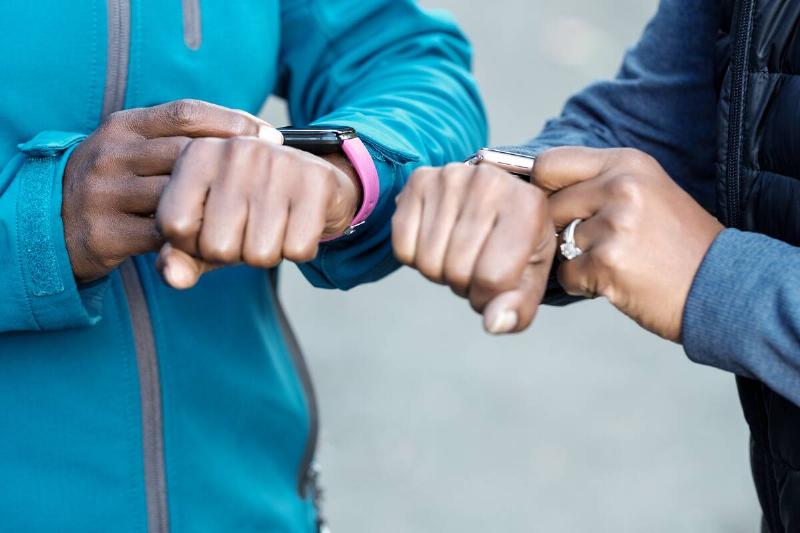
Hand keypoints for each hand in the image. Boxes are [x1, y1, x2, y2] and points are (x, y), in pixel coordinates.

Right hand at [63, 99, 280, 283]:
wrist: (53, 225)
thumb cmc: (115, 181)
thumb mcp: (134, 147)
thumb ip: (178, 138)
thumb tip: (250, 131)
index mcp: (123, 126)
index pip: (186, 113)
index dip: (233, 123)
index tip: (271, 137)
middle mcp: (111, 154)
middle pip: (188, 154)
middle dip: (236, 167)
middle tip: (274, 178)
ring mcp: (105, 195)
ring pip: (180, 197)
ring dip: (220, 206)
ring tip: (257, 210)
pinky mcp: (105, 235)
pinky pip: (165, 237)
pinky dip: (198, 238)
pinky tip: (224, 239)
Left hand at [155, 139, 360, 288]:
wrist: (315, 184)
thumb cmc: (251, 208)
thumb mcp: (208, 227)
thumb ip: (179, 254)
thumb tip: (174, 278)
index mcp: (198, 153)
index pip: (175, 227)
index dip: (195, 244)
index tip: (214, 226)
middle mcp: (236, 150)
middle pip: (217, 247)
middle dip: (235, 253)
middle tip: (251, 228)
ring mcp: (278, 162)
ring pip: (259, 255)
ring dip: (269, 254)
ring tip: (276, 225)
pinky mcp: (317, 181)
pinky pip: (297, 250)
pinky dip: (299, 250)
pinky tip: (299, 224)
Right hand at [392, 163, 555, 334]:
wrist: (495, 199)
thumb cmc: (516, 242)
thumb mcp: (529, 277)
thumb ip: (519, 308)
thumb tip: (493, 323)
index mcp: (527, 206)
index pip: (493, 278)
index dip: (488, 296)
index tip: (495, 282)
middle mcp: (489, 183)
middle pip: (457, 270)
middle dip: (463, 284)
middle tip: (475, 264)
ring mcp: (450, 177)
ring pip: (428, 262)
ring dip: (440, 271)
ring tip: (457, 250)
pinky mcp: (418, 181)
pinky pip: (402, 246)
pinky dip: (415, 255)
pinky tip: (436, 238)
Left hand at [534, 146, 723, 340]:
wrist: (725, 287)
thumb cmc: (680, 245)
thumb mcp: (648, 192)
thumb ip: (599, 183)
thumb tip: (539, 188)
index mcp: (627, 163)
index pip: (550, 163)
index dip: (542, 187)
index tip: (551, 204)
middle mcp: (620, 187)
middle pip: (548, 205)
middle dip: (560, 229)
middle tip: (596, 244)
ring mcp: (614, 225)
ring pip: (557, 243)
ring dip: (576, 259)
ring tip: (617, 262)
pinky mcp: (608, 264)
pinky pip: (566, 274)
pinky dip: (583, 284)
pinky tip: (616, 281)